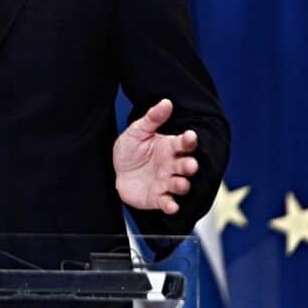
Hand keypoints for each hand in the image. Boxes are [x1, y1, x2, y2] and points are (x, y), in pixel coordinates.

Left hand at [113, 99, 198, 214]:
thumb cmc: (131, 149)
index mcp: (170, 147)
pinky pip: (168, 203)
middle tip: (191, 164)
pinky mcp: (158, 198)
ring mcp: (166, 183)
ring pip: (180, 185)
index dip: (189, 140)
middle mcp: (172, 166)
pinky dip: (171, 206)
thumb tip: (166, 102)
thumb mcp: (138, 131)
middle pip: (186, 166)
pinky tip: (171, 206)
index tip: (190, 136)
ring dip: (182, 185)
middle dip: (190, 166)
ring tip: (180, 184)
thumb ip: (152, 118)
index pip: (184, 143)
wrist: (116, 171)